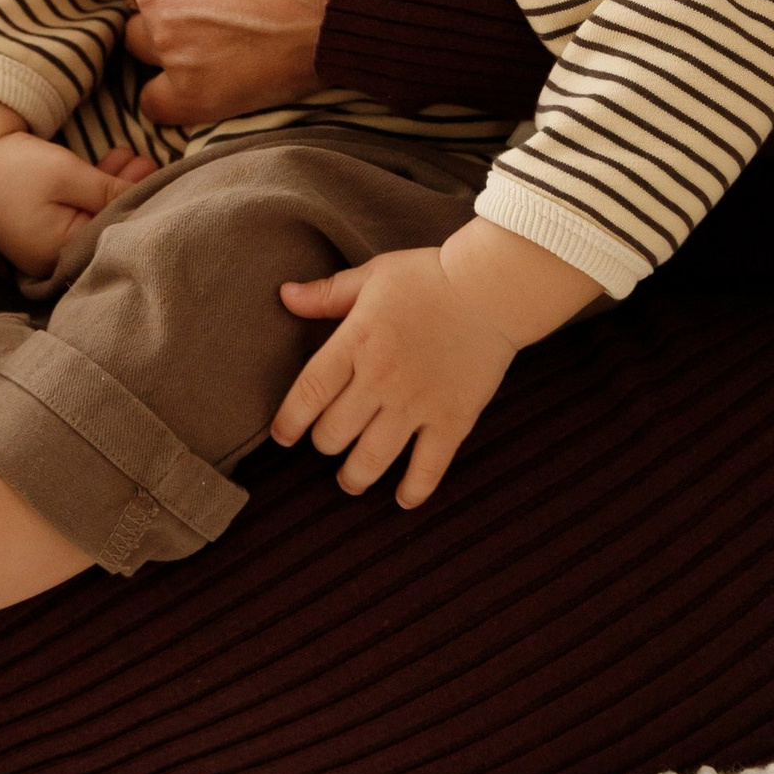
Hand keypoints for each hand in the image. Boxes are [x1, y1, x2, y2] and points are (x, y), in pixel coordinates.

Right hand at [0, 130, 149, 282]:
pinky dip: (94, 190)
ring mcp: (44, 245)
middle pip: (104, 228)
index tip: (159, 176)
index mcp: (59, 254)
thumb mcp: (69, 175)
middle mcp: (52, 259)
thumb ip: (109, 192)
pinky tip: (113, 163)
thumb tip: (150, 199)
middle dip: (130, 194)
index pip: (113, 234)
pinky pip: (76, 212)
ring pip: (92, 216)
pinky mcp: (40, 228)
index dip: (139, 204)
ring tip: (135, 157)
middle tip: (150, 162)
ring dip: (114, 187)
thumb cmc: (16, 166)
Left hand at [271, 247, 518, 505]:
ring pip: (371, 459)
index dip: (289, 421)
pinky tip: (403, 498)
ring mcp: (417, 402)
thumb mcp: (372, 275)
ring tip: (351, 480)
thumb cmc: (428, 276)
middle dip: (324, 444)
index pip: (309, 393)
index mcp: (356, 340)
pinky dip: (413, 490)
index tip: (282, 437)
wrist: (491, 286)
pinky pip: (427, 468)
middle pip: (334, 433)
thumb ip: (327, 294)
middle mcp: (381, 377)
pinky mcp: (453, 419)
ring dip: (355, 477)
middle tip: (329, 443)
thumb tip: (284, 296)